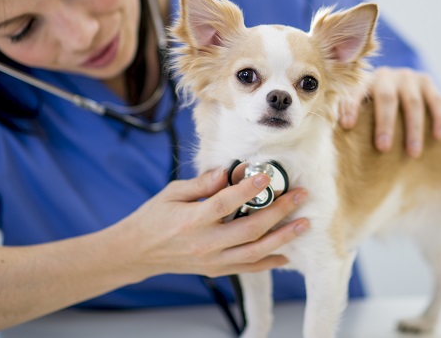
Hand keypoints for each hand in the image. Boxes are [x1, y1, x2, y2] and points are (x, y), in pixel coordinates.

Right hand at [115, 169, 308, 277]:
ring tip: (304, 224)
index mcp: (192, 219)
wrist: (137, 252)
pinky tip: (287, 253)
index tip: (268, 175)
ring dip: (283, 238)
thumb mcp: (172, 193)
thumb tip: (228, 171)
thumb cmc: (154, 217)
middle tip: (299, 196)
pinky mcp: (216, 270)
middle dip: (279, 211)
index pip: (226, 203)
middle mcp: (205, 243)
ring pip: (255, 252)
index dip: (249, 189)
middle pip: (249, 229)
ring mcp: (212, 260)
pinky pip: (248, 268)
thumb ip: (202, 183)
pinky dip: (269, 262)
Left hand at [339, 67, 440, 157]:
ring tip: (413, 154)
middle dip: (385, 124)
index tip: (347, 126)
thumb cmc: (373, 109)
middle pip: (386, 98)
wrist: (399, 87)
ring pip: (412, 103)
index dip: (351, 107)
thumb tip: (337, 141)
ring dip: (413, 129)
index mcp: (364, 82)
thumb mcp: (361, 110)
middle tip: (383, 148)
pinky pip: (435, 100)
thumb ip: (352, 118)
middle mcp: (386, 75)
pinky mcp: (426, 80)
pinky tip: (438, 137)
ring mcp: (408, 76)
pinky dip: (438, 118)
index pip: (356, 92)